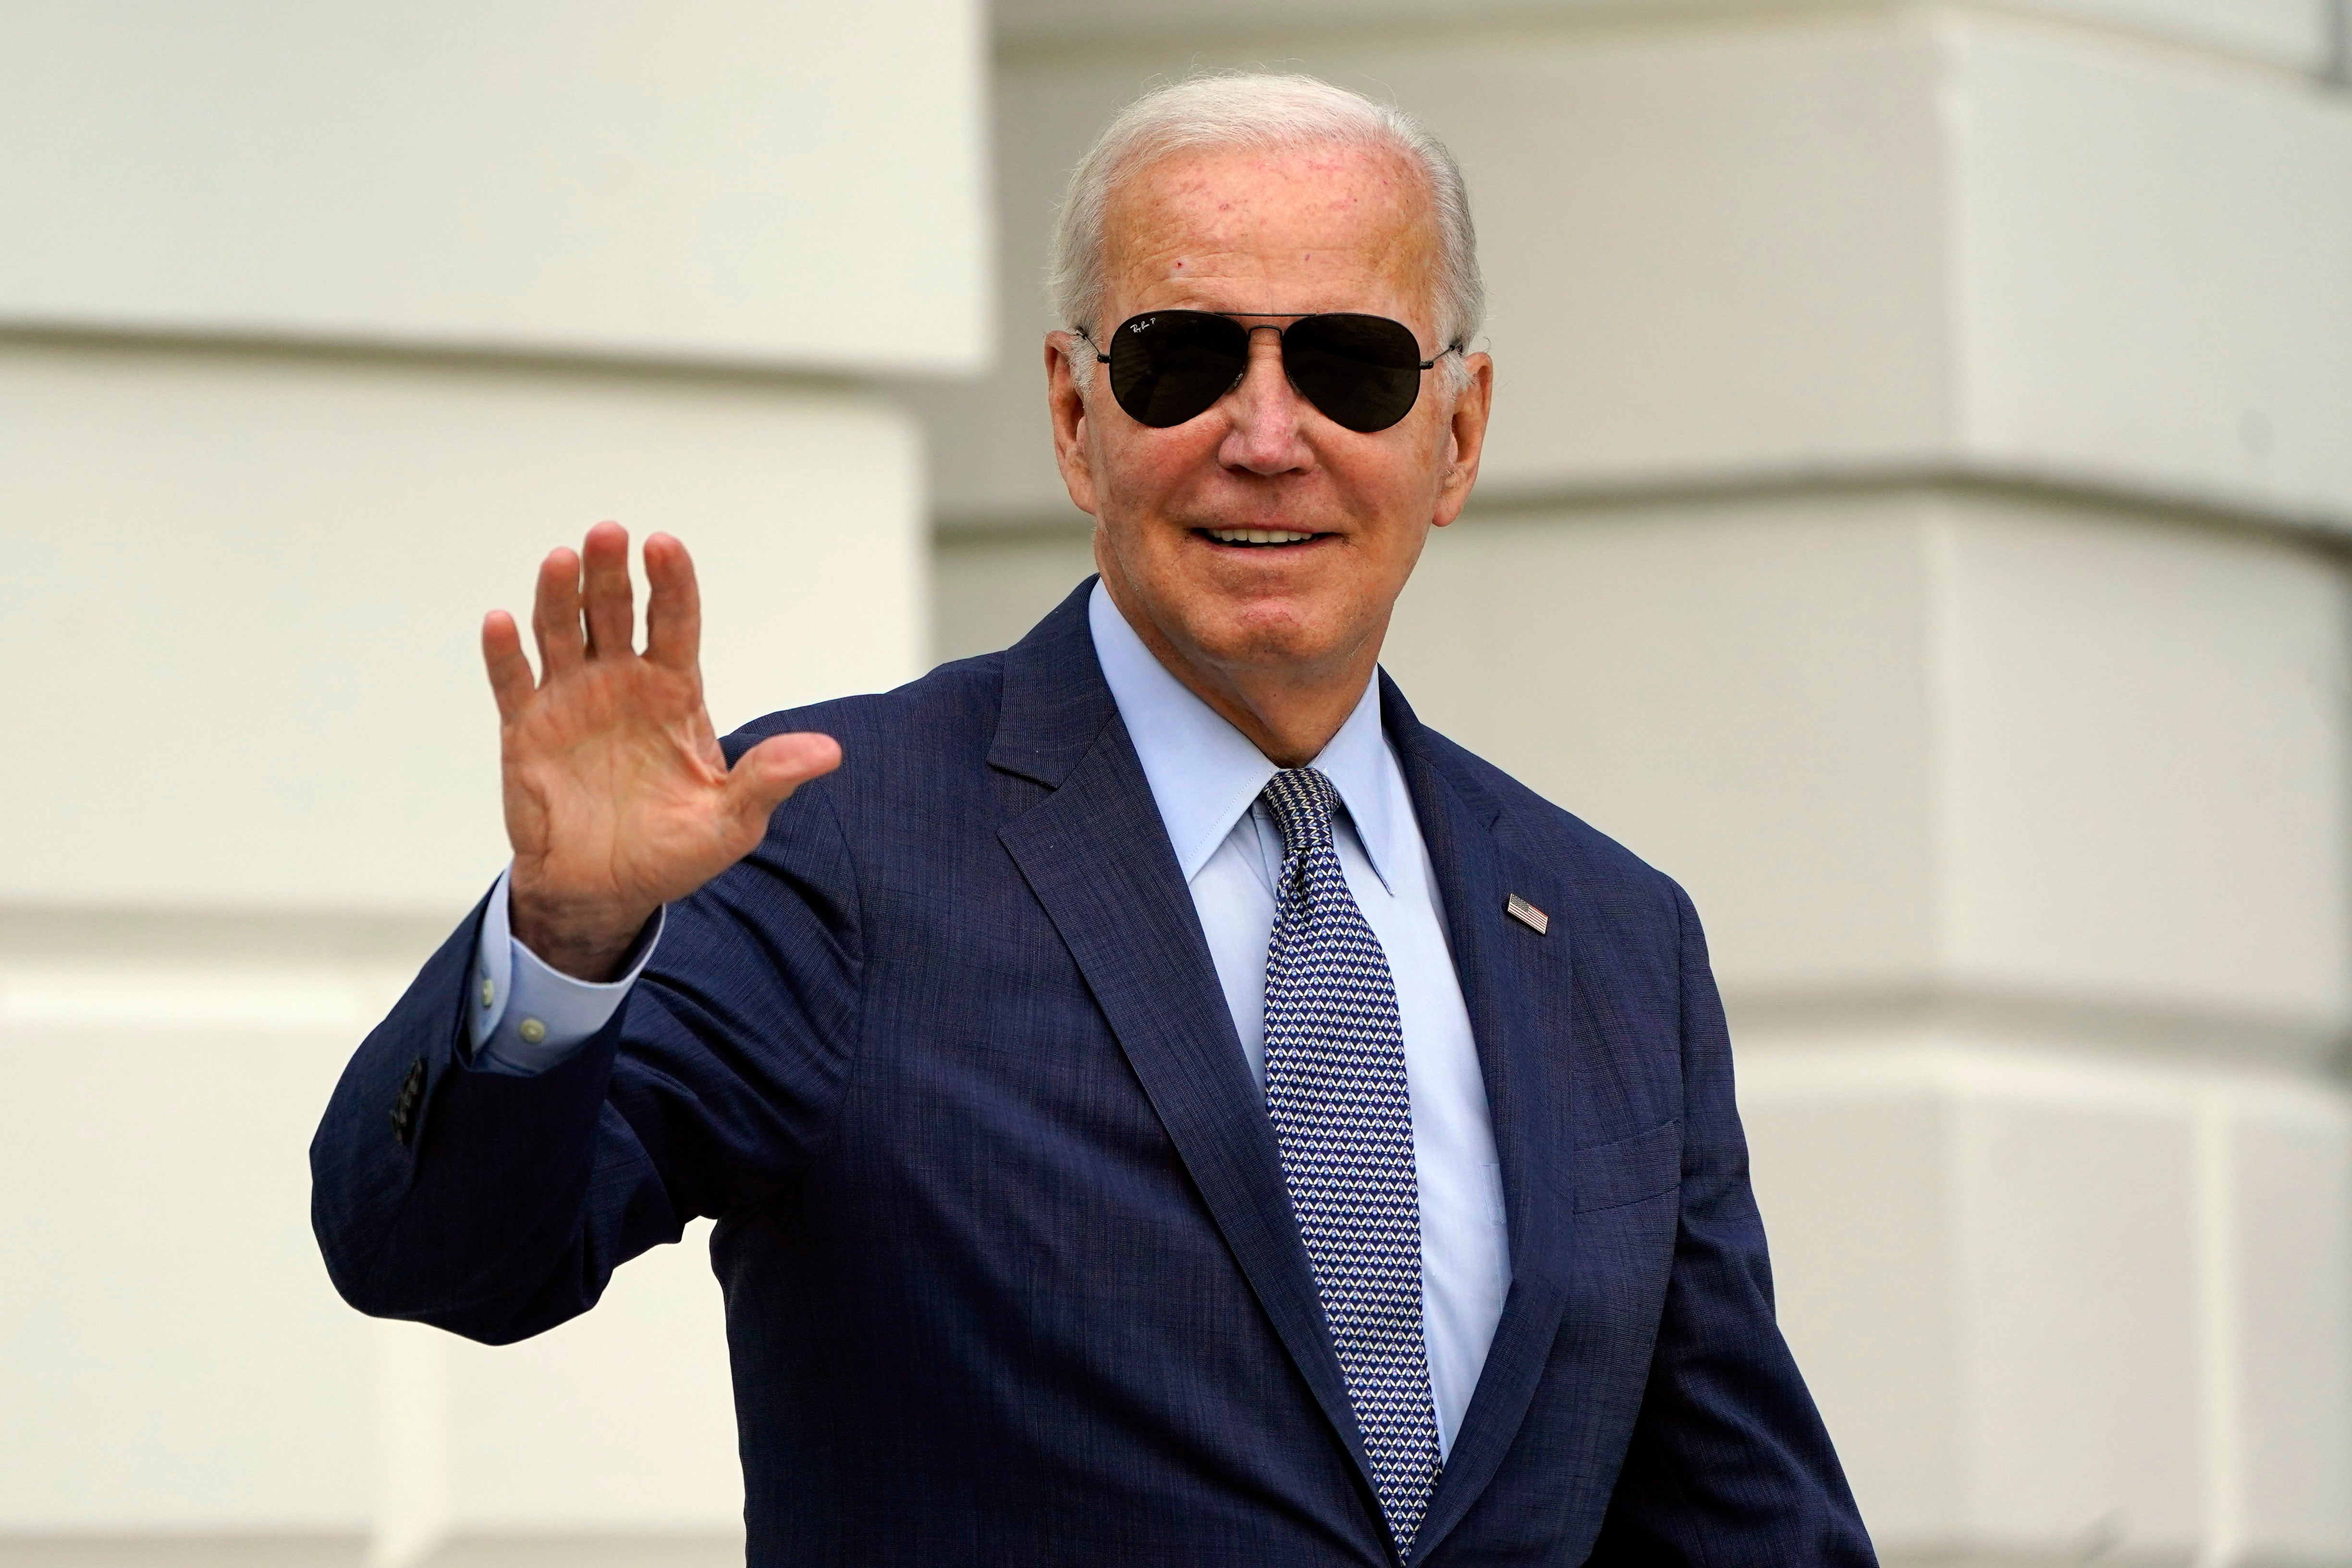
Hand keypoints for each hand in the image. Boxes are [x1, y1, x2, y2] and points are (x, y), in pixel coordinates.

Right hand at [482, 522, 840, 979]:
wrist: (607, 892)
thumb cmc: (673, 850)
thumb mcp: (732, 820)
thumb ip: (770, 779)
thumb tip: (830, 752)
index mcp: (674, 692)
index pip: (675, 622)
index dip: (672, 583)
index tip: (665, 544)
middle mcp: (621, 682)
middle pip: (615, 611)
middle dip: (612, 571)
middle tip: (609, 532)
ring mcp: (571, 699)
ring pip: (562, 631)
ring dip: (559, 595)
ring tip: (561, 559)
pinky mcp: (526, 728)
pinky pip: (513, 681)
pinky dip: (505, 652)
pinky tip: (501, 621)